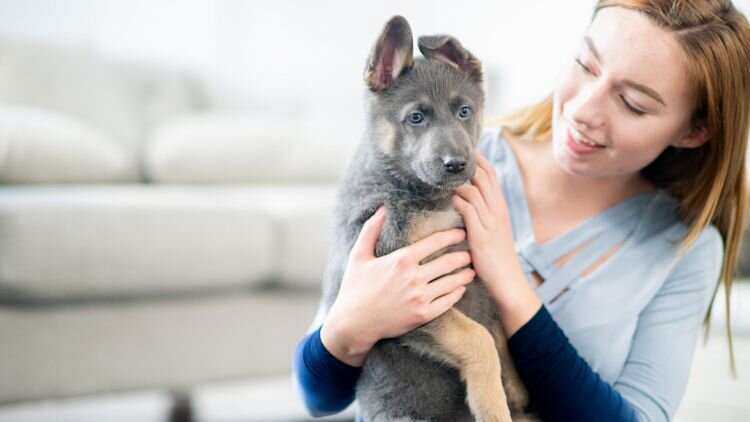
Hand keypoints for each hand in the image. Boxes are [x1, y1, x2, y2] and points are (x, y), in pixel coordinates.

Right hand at [321, 205, 474, 365]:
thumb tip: (383, 208)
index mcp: (401, 259)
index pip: (435, 242)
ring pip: (451, 282)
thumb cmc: (355, 287)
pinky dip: (457, 294)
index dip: (452, 236)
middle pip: (448, 262)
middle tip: (471, 252)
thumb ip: (371, 229)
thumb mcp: (358, 255)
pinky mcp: (423, 315)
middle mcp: (413, 277)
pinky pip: (447, 302)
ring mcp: (420, 297)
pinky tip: (461, 289)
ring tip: (471, 270)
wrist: (353, 323)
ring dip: (464, 275)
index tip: (461, 233)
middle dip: (463, 256)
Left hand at [452, 151, 541, 333]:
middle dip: (467, 164)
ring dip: (458, 181)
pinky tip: (448, 198)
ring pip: (475, 190)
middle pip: (483, 176)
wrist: (508, 281)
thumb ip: (482, 215)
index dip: (478, 160)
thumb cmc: (496, 258)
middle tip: (450, 157)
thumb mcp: (493, 231)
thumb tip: (465, 201)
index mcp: (501, 207)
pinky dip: (458, 200)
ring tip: (444, 177)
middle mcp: (498, 210)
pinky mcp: (482, 236)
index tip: (463, 151)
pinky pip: (468, 210)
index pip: (490, 174)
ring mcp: (491, 222)